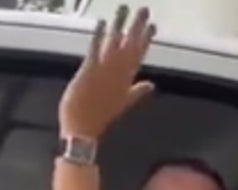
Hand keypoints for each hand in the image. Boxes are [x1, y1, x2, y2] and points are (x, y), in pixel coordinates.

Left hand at [59, 5, 155, 139]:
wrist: (83, 129)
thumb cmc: (99, 117)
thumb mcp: (123, 104)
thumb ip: (137, 92)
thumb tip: (152, 85)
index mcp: (127, 80)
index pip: (140, 55)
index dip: (146, 39)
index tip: (153, 26)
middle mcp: (118, 73)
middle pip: (131, 45)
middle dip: (138, 26)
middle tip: (145, 10)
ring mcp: (104, 70)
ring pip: (115, 42)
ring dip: (119, 24)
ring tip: (124, 7)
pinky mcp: (89, 70)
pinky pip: (95, 48)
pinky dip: (99, 35)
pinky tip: (102, 22)